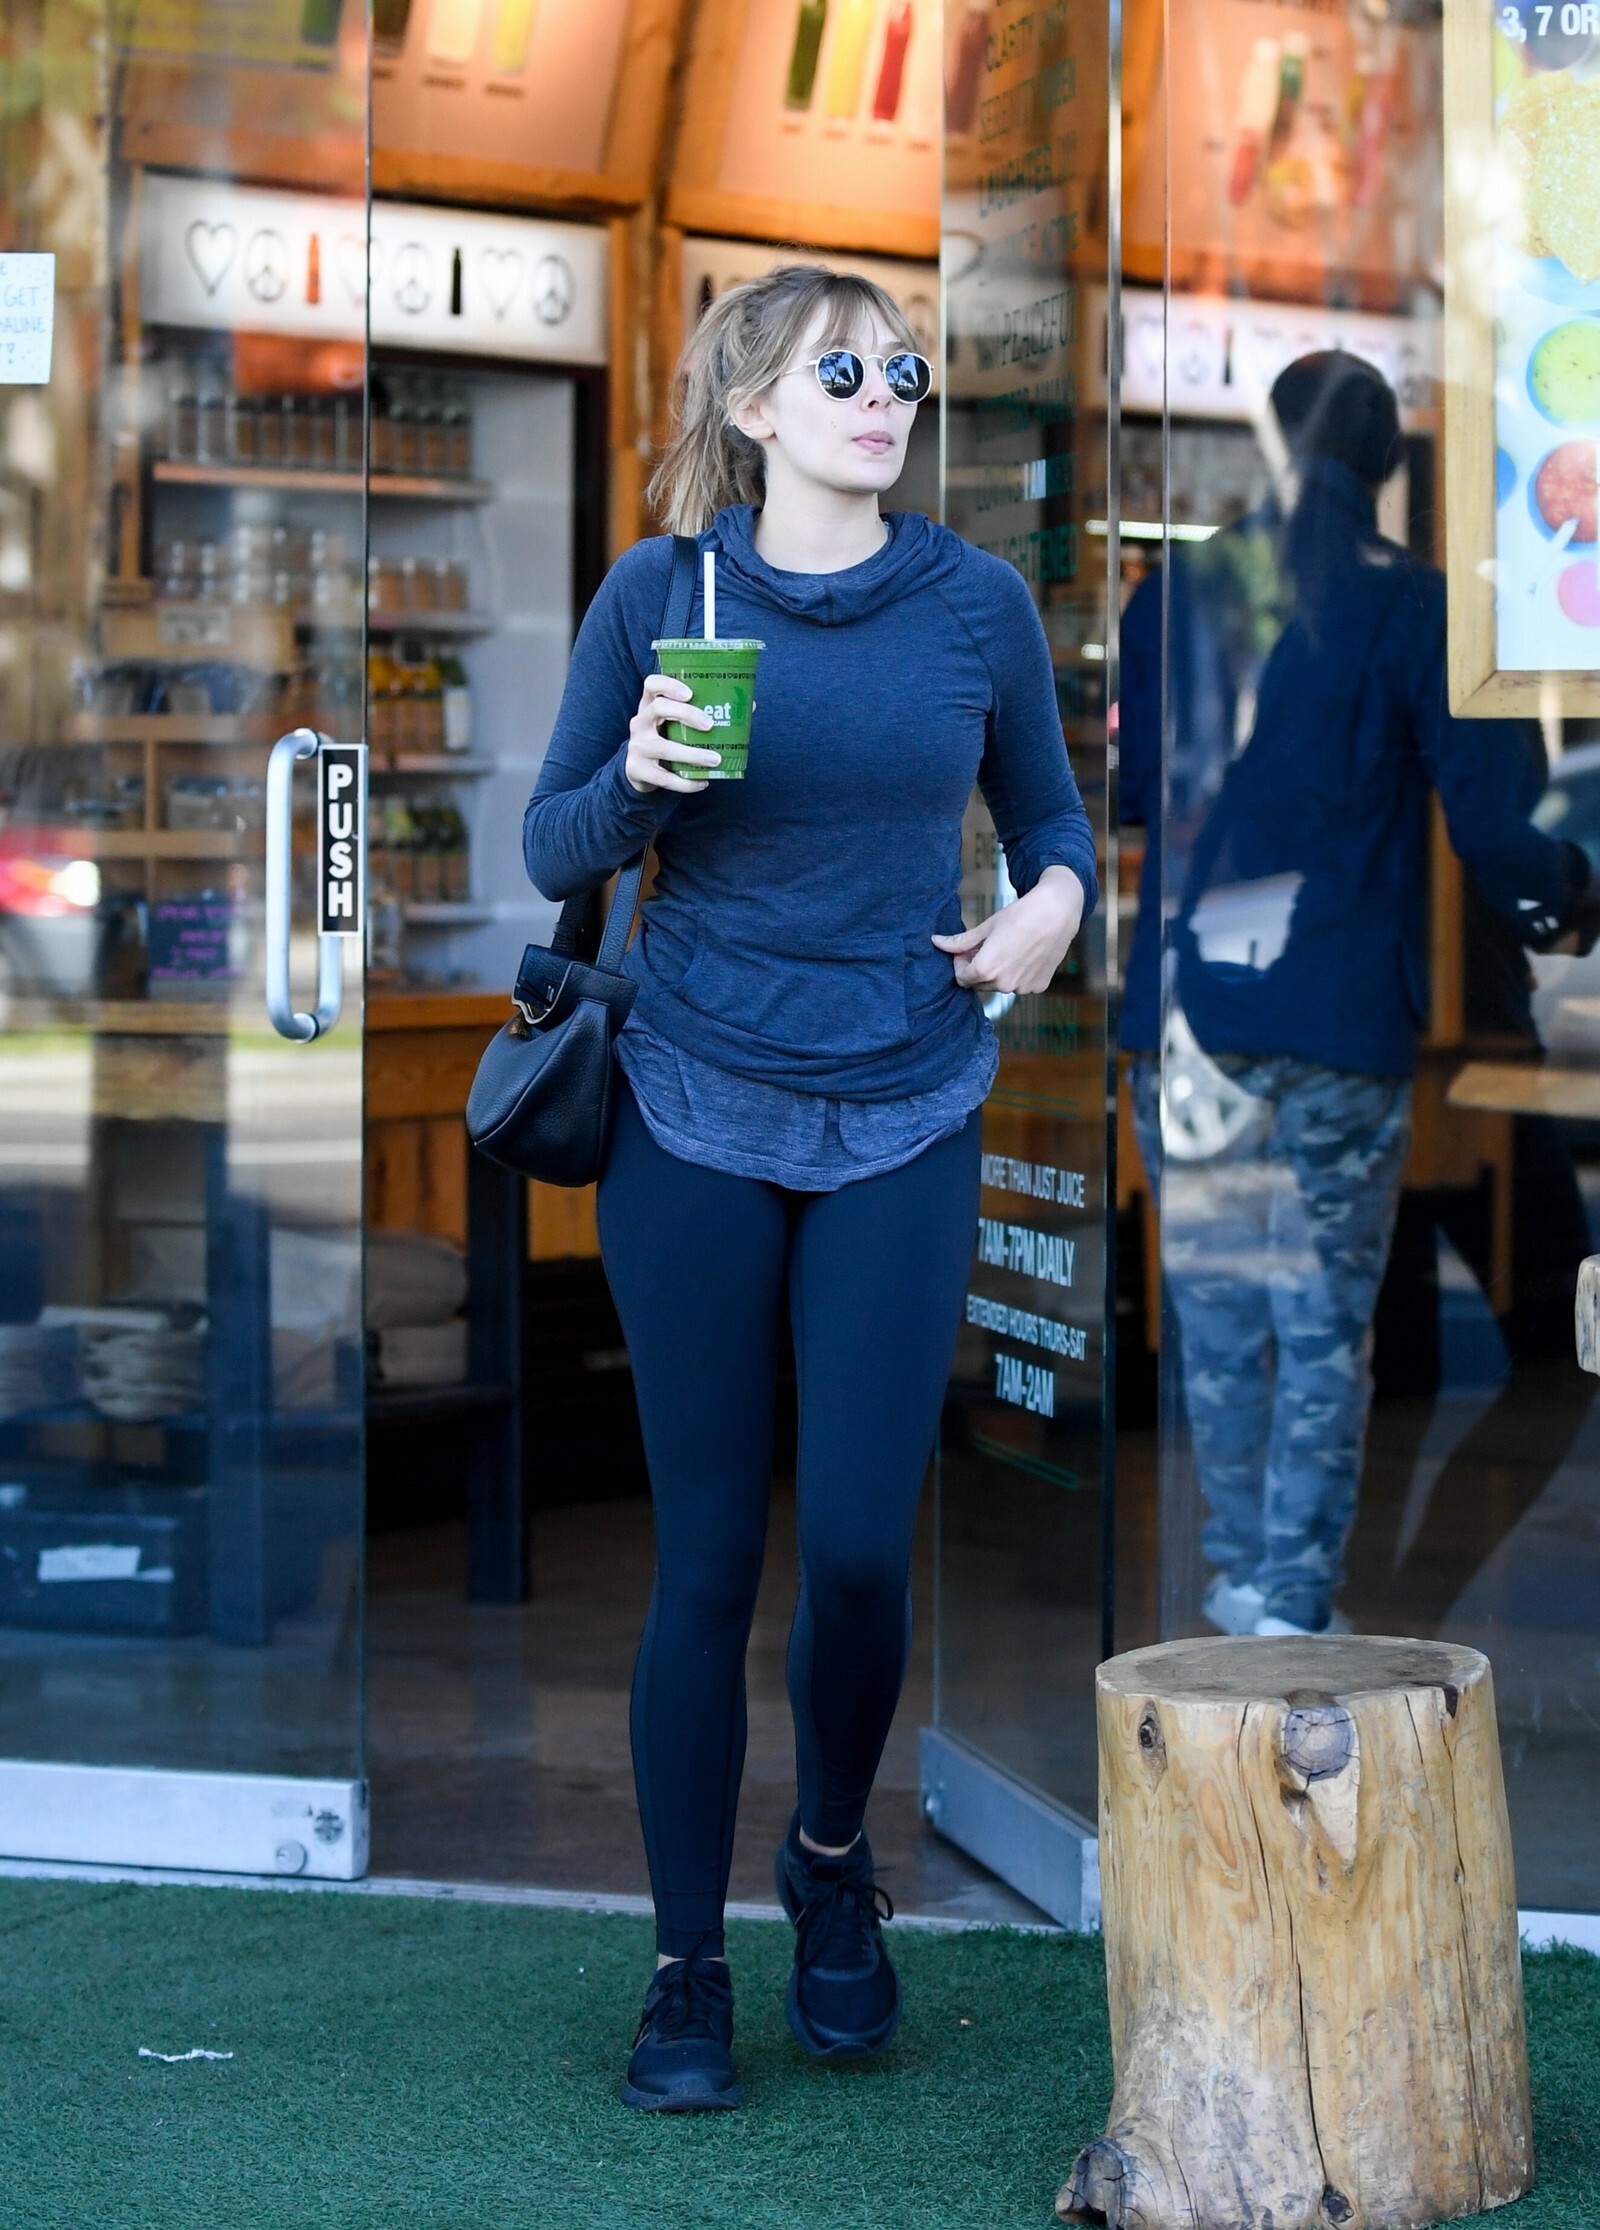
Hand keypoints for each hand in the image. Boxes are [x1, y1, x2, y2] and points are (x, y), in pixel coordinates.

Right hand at [624, 675, 722, 794]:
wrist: (640, 771)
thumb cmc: (667, 740)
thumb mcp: (677, 725)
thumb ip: (704, 714)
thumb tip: (749, 705)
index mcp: (650, 705)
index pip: (652, 684)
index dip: (669, 685)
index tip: (690, 693)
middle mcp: (640, 722)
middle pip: (658, 708)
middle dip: (686, 714)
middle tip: (710, 724)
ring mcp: (637, 746)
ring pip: (663, 748)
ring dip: (692, 754)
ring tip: (715, 759)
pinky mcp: (638, 770)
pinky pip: (664, 778)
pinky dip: (686, 782)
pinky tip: (703, 782)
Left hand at [931, 865, 1084, 995]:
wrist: (1057, 913)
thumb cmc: (1019, 916)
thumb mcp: (986, 927)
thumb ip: (960, 942)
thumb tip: (936, 942)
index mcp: (984, 970)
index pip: (961, 978)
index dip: (962, 962)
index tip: (968, 948)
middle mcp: (1003, 985)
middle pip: (980, 983)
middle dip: (979, 967)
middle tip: (989, 946)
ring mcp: (1022, 988)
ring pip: (1000, 985)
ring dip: (999, 972)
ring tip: (1010, 947)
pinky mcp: (1038, 987)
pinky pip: (1020, 984)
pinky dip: (1019, 973)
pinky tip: (1027, 954)